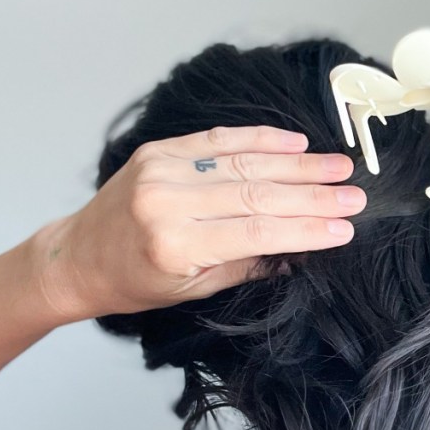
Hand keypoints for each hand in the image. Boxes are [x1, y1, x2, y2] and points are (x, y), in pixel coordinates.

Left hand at [39, 126, 365, 318]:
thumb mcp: (193, 289)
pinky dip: (260, 139)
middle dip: (312, 194)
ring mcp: (161, 170)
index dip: (305, 228)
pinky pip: (218, 140)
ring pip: (244, 162)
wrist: (76, 256)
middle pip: (257, 193)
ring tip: (338, 167)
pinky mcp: (159, 151)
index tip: (343, 227)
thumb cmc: (134, 283)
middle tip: (353, 194)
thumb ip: (248, 264)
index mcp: (174, 245)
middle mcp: (167, 201)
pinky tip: (295, 143)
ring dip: (297, 164)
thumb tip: (302, 250)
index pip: (256, 231)